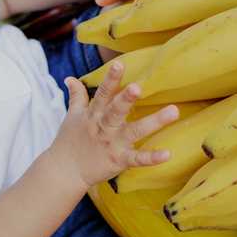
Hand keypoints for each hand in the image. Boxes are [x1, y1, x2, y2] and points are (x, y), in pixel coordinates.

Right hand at [49, 60, 177, 190]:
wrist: (63, 172)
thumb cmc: (69, 142)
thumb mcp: (71, 117)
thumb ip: (77, 96)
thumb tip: (70, 78)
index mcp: (93, 115)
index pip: (103, 94)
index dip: (111, 79)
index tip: (119, 64)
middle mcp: (104, 128)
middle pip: (116, 110)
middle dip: (126, 98)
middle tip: (138, 86)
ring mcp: (112, 144)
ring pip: (135, 131)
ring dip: (154, 122)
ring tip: (173, 111)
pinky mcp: (118, 161)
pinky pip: (137, 159)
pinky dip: (152, 158)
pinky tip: (167, 153)